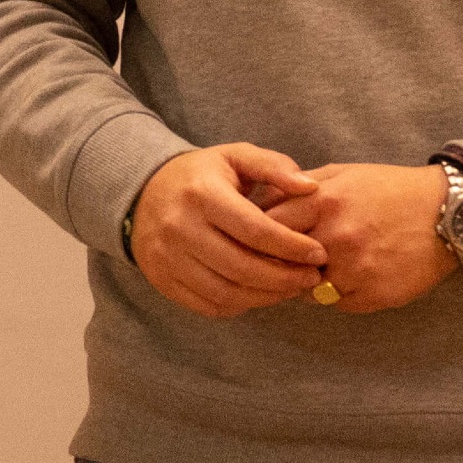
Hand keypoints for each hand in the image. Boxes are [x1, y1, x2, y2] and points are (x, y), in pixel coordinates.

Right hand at [129, 143, 327, 319]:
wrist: (144, 192)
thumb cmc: (202, 174)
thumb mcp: (235, 156)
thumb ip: (274, 167)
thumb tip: (311, 188)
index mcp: (203, 193)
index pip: (254, 229)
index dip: (291, 246)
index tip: (318, 254)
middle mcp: (181, 227)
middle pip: (241, 266)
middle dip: (284, 278)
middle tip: (311, 278)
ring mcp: (168, 257)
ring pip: (225, 292)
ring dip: (266, 297)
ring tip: (291, 289)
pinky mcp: (162, 279)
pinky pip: (207, 305)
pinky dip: (239, 305)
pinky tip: (259, 295)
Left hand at [270, 163, 455, 313]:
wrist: (448, 213)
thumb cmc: (392, 189)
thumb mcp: (345, 173)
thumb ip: (302, 187)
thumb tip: (262, 201)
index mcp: (325, 201)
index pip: (268, 226)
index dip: (259, 234)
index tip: (261, 239)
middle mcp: (337, 237)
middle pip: (283, 262)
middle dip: (280, 262)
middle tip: (285, 261)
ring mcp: (356, 269)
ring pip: (308, 289)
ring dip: (309, 282)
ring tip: (324, 268)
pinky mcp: (374, 294)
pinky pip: (337, 303)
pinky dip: (338, 294)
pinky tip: (352, 277)